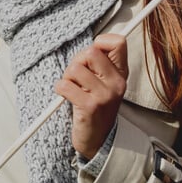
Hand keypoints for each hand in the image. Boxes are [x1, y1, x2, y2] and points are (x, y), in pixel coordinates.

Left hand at [55, 33, 127, 158]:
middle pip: (90, 51)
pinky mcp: (89, 106)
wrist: (97, 140)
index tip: (92, 58)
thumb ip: (101, 61)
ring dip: (67, 77)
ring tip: (74, 89)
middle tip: (78, 78)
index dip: (100, 43)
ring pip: (75, 68)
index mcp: (121, 73)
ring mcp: (104, 95)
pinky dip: (60, 89)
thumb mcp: (105, 82)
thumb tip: (95, 42)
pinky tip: (67, 98)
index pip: (118, 42)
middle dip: (77, 62)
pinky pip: (65, 85)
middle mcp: (116, 83)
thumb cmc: (96, 105)